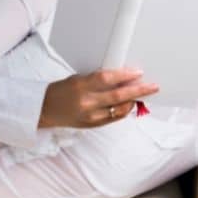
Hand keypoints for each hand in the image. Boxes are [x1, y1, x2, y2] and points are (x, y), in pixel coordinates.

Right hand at [39, 68, 158, 128]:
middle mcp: (86, 102)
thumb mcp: (77, 79)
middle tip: (153, 87)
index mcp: (80, 86)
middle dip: (138, 91)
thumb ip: (97, 80)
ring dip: (133, 102)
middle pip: (118, 96)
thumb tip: (121, 78)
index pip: (107, 79)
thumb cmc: (61, 90)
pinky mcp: (92, 125)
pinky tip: (129, 105)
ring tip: (141, 95)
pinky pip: (114, 118)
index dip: (125, 75)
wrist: (44, 110)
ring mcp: (90, 116)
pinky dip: (123, 111)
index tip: (138, 73)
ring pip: (119, 110)